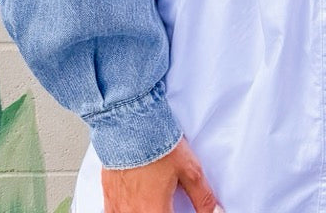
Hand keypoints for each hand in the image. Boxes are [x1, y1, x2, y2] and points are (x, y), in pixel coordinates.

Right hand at [100, 136, 222, 212]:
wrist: (128, 121)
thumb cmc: (156, 142)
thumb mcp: (189, 169)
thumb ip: (203, 196)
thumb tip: (216, 211)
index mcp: (155, 211)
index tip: (182, 210)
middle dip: (163, 211)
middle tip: (168, 203)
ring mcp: (119, 206)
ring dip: (147, 211)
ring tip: (154, 203)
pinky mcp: (109, 196)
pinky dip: (126, 210)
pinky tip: (133, 204)